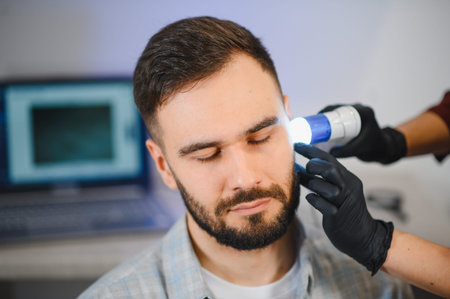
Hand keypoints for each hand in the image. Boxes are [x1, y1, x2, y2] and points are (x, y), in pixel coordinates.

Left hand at [294, 143, 392, 273]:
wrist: (363, 236)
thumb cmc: (342, 211)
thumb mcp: (332, 191)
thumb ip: (316, 179)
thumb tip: (297, 167)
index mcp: (346, 178)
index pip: (329, 159)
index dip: (312, 151)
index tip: (296, 144)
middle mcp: (347, 187)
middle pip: (331, 169)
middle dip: (315, 164)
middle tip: (306, 166)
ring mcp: (343, 202)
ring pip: (329, 187)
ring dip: (315, 183)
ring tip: (308, 184)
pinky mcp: (338, 216)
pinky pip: (326, 206)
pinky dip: (315, 200)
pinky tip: (310, 197)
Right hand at [320, 104, 406, 163]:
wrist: (383, 149)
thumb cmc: (375, 148)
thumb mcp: (360, 149)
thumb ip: (346, 152)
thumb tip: (330, 152)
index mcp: (363, 112)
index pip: (340, 109)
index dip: (326, 113)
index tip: (316, 121)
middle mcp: (359, 109)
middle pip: (335, 109)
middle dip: (323, 117)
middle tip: (313, 128)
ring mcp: (356, 112)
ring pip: (336, 112)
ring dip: (325, 119)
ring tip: (315, 129)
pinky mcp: (353, 118)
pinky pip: (339, 116)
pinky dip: (330, 120)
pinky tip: (322, 128)